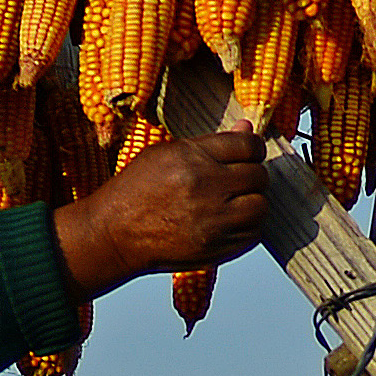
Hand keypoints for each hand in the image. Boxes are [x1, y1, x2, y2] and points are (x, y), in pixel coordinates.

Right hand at [52, 131, 269, 296]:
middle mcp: (206, 187)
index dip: (252, 148)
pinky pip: (253, 233)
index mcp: (192, 158)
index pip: (248, 145)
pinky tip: (228, 222)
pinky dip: (247, 227)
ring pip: (261, 205)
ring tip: (234, 202)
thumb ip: (211, 143)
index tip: (247, 154)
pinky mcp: (216, 247)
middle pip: (258, 175)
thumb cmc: (138, 189)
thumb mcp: (165, 154)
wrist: (115, 234)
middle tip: (237, 180)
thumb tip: (248, 127)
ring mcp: (213, 220)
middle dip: (252, 175)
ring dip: (253, 202)